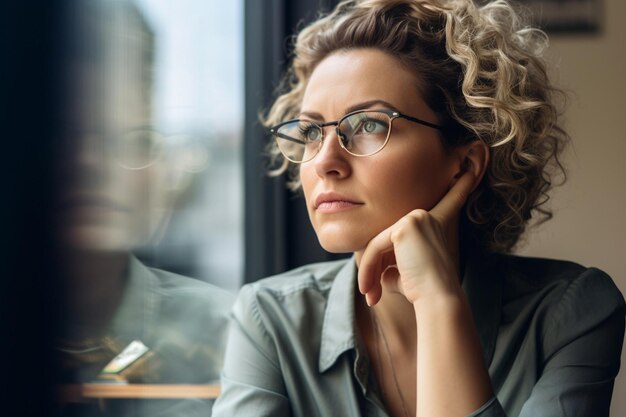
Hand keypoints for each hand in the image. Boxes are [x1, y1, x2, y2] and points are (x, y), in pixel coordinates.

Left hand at [358, 170, 475, 305]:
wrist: (438, 299)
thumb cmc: (424, 292)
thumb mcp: (405, 273)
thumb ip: (390, 265)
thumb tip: (376, 273)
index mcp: (434, 224)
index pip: (446, 202)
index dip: (460, 186)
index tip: (471, 170)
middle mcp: (426, 216)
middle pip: (387, 237)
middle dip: (373, 267)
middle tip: (371, 296)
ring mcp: (415, 218)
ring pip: (377, 244)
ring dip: (368, 272)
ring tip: (370, 296)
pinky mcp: (404, 226)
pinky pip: (375, 248)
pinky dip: (368, 269)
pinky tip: (370, 289)